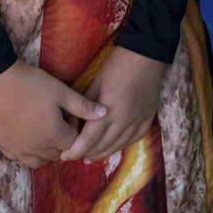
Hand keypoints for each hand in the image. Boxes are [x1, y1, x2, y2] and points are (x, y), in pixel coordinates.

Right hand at [0, 60, 107, 168]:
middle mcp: (38, 149)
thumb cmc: (31, 85)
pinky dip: (30, 152)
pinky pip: (22, 159)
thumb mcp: (61, 91)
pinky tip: (29, 135)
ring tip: (46, 128)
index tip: (70, 112)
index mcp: (54, 136)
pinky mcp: (5, 148)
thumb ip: (83, 106)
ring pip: (41, 160)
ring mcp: (19, 151)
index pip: (75, 142)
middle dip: (65, 139)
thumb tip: (105, 113)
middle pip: (59, 153)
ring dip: (49, 149)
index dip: (76, 128)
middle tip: (59, 118)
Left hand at [59, 48, 166, 163]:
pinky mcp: (148, 119)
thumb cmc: (117, 66)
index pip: (89, 139)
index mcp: (108, 111)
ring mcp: (138, 121)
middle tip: (74, 156)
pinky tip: (113, 147)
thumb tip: (71, 123)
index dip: (76, 151)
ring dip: (103, 153)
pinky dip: (121, 145)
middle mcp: (124, 121)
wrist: (146, 56)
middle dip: (86, 154)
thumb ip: (83, 106)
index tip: (65, 156)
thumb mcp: (95, 83)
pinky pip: (134, 139)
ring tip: (90, 157)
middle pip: (103, 146)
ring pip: (118, 145)